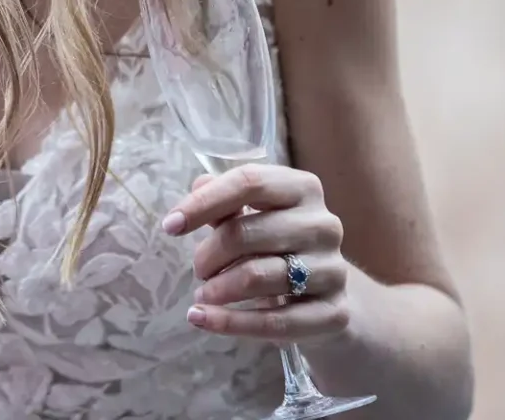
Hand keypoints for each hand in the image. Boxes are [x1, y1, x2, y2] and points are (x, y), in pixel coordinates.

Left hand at [163, 165, 349, 342]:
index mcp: (302, 188)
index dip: (203, 203)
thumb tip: (198, 185)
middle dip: (208, 255)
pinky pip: (275, 322)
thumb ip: (225, 201)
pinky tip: (201, 318)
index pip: (248, 182)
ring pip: (257, 277)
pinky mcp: (334, 313)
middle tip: (198, 269)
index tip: (170, 225)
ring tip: (203, 293)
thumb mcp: (252, 215)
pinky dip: (229, 322)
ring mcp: (333, 270)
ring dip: (217, 288)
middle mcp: (324, 225)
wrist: (326, 293)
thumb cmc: (278, 243)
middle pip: (246, 234)